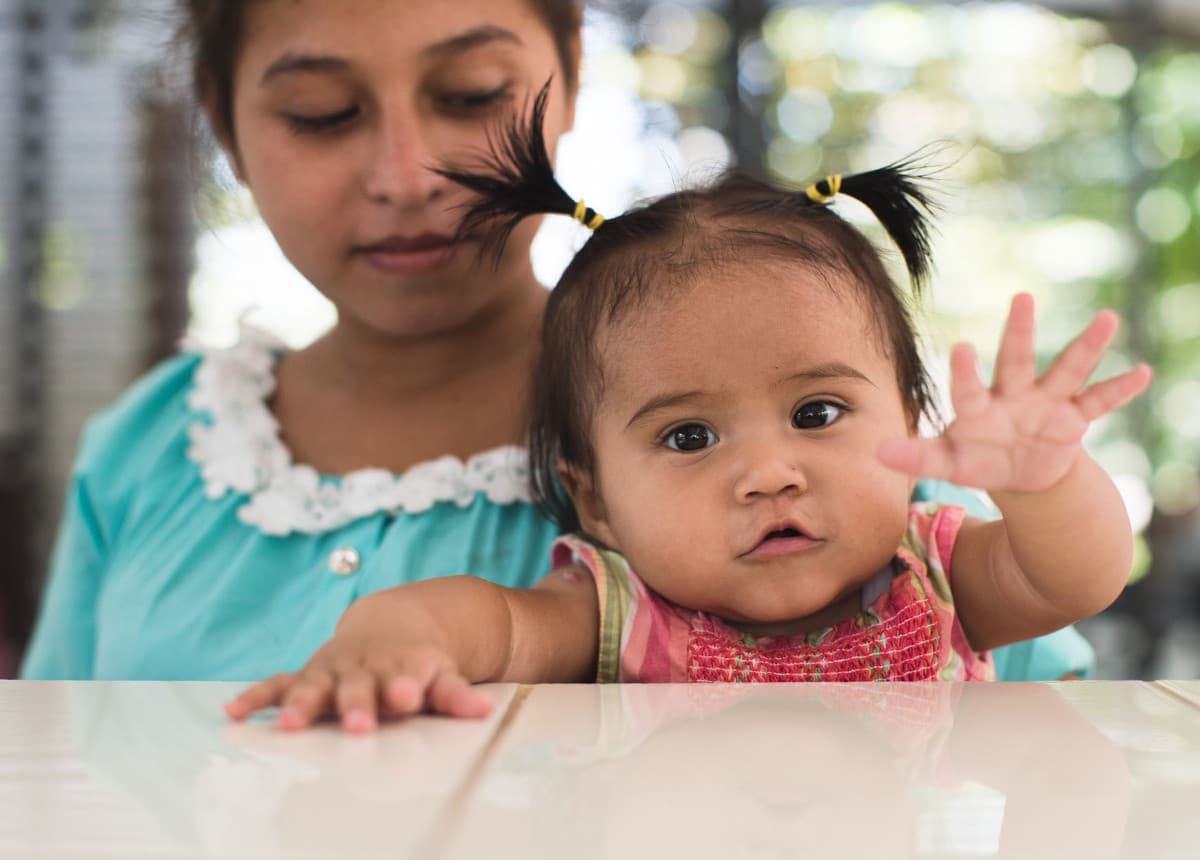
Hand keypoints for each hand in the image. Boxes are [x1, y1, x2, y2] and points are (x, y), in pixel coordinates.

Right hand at [223, 611, 493, 732]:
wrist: (391, 625)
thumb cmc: (415, 661)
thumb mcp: (441, 673)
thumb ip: (456, 694)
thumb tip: (484, 710)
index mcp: (400, 668)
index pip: (404, 678)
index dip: (405, 687)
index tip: (407, 695)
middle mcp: (363, 669)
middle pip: (358, 688)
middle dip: (355, 705)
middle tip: (355, 724)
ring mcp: (332, 671)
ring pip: (314, 686)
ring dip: (301, 705)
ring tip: (289, 725)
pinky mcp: (306, 676)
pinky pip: (278, 685)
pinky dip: (257, 696)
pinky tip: (235, 711)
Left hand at [877, 293, 1151, 492]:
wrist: (1018, 472)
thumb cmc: (976, 459)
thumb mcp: (948, 462)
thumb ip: (915, 457)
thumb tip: (875, 450)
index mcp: (977, 407)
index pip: (968, 388)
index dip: (964, 371)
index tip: (961, 347)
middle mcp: (1012, 396)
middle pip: (1015, 361)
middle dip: (1019, 332)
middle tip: (1021, 297)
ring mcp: (1046, 403)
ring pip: (1066, 371)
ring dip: (1087, 347)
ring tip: (1107, 318)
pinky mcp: (1073, 418)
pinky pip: (1099, 401)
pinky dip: (1119, 389)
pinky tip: (1142, 373)